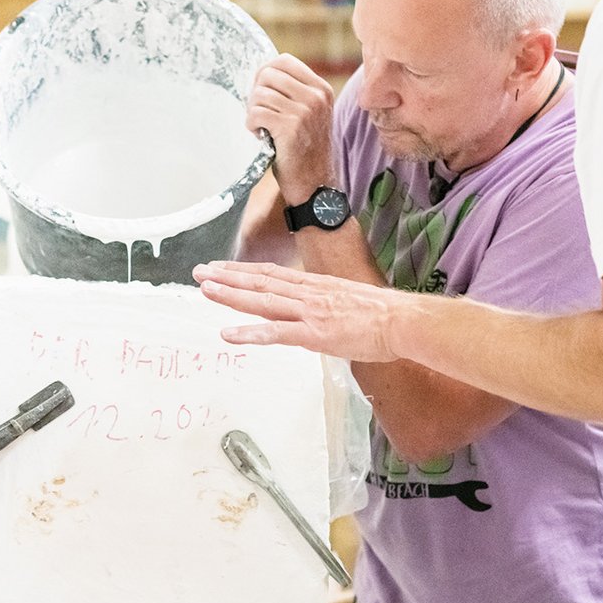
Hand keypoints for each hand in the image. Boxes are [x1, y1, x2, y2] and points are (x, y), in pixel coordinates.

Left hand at [193, 260, 407, 362]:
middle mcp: (307, 294)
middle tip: (199, 273)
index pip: (271, 274)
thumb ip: (326, 304)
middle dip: (227, 277)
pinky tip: (228, 334)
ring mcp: (309, 313)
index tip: (221, 267)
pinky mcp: (314, 335)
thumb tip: (317, 311)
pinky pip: (276, 333)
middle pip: (260, 282)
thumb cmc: (383, 316)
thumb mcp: (348, 301)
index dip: (243, 271)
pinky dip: (250, 333)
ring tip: (205, 291)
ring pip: (262, 302)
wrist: (403, 321)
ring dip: (231, 296)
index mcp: (315, 286)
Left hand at [247, 54, 335, 204]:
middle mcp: (315, 96)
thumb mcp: (309, 112)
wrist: (314, 182)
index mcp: (321, 88)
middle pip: (268, 74)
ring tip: (261, 126)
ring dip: (253, 111)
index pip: (284, 61)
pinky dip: (251, 125)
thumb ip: (293, 91)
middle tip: (259, 112)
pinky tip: (260, 135)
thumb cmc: (304, 146)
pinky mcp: (290, 127)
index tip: (262, 92)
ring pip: (259, 94)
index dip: (265, 73)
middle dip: (256, 92)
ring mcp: (304, 111)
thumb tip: (261, 72)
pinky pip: (256, 113)